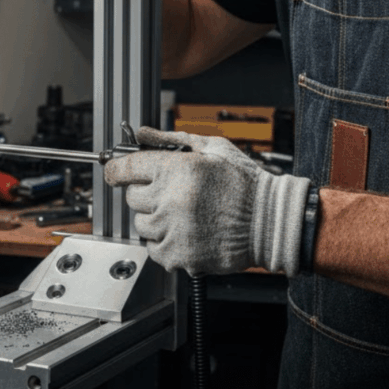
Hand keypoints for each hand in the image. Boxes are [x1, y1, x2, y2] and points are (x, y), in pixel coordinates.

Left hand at [104, 127, 310, 275]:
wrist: (271, 221)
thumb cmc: (244, 182)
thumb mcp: (210, 147)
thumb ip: (170, 139)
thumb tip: (141, 133)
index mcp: (176, 170)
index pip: (123, 169)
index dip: (117, 169)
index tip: (116, 172)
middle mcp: (171, 200)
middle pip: (131, 197)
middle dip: (144, 193)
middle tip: (167, 192)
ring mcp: (174, 230)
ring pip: (141, 224)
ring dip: (154, 218)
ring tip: (180, 213)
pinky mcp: (181, 255)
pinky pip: (153, 249)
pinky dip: (163, 242)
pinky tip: (183, 231)